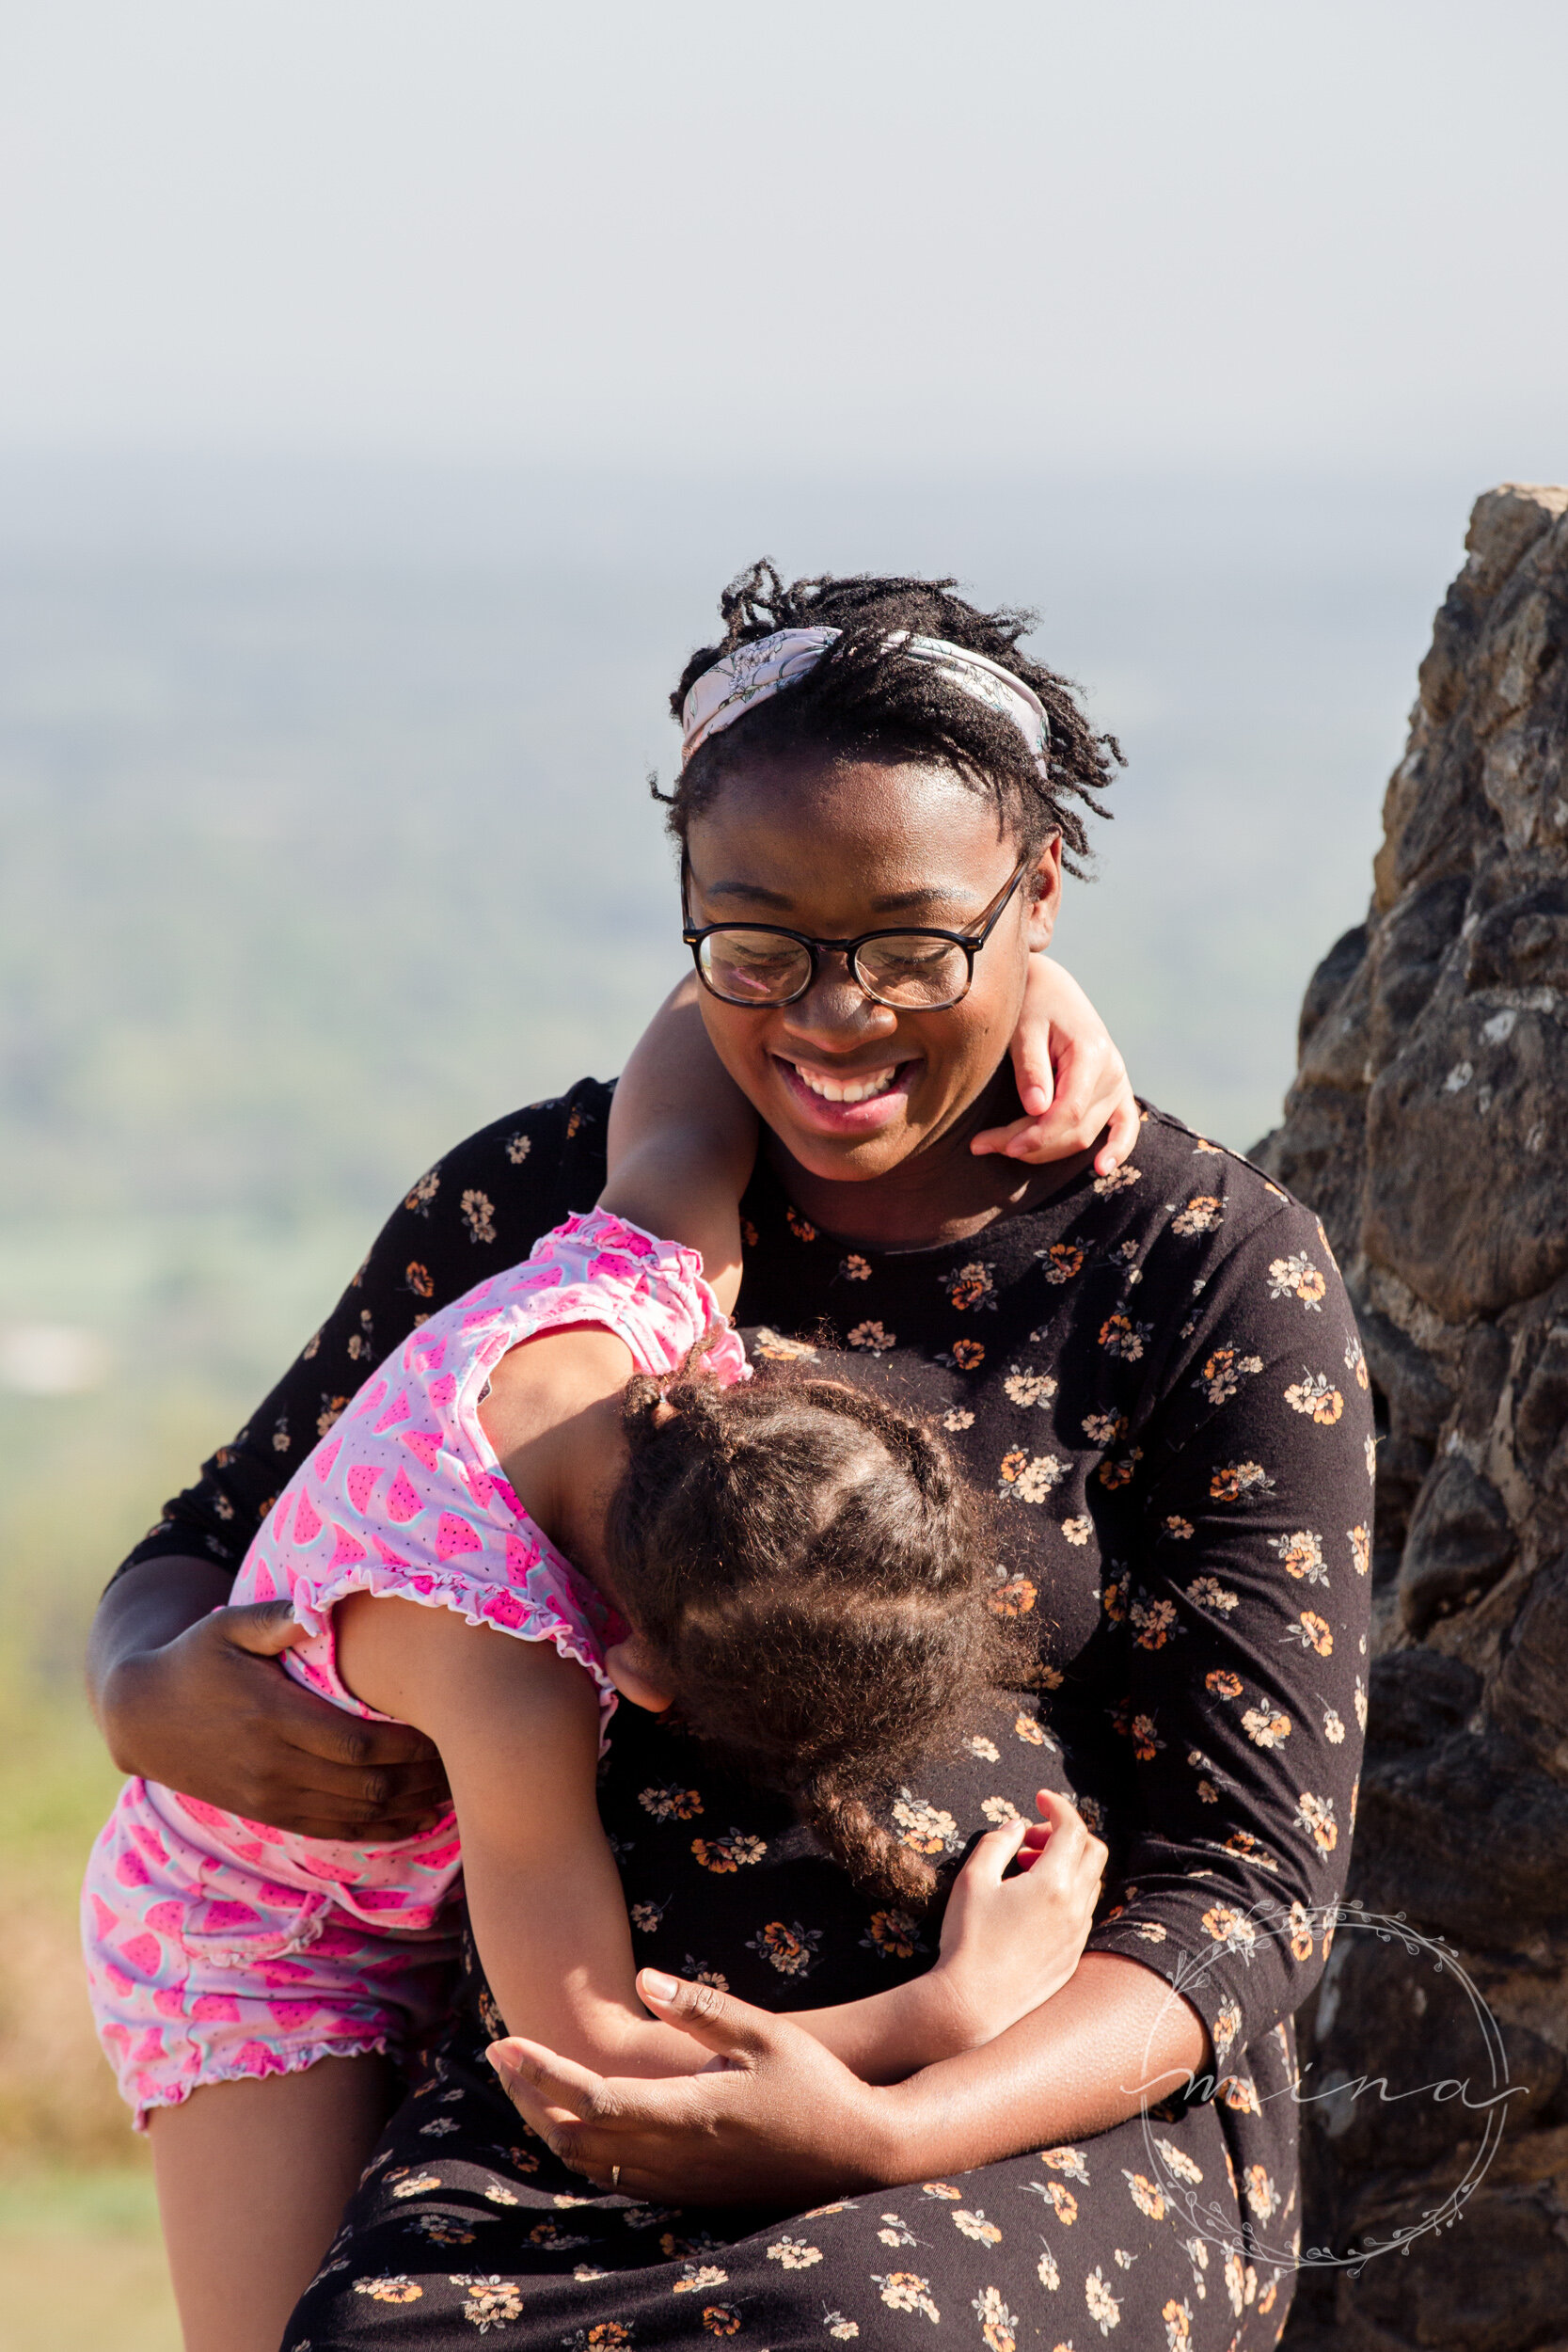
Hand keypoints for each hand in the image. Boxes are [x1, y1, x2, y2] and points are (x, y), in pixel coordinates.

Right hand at [94, 1564, 448, 1838]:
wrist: (143, 1717)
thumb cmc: (196, 1660)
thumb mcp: (226, 1627)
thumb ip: (274, 1619)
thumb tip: (315, 1608)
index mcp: (273, 1717)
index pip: (357, 1743)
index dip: (409, 1744)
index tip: (450, 1725)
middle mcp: (275, 1765)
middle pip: (367, 1784)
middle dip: (423, 1776)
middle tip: (470, 1755)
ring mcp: (272, 1796)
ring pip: (357, 1814)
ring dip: (411, 1806)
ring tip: (457, 1787)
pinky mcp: (270, 1812)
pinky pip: (334, 1831)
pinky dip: (381, 1829)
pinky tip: (417, 1818)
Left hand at [488, 1976, 897, 2206]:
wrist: (859, 2154)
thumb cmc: (815, 2084)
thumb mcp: (764, 2032)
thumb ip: (701, 2009)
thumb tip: (643, 1983)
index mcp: (687, 2113)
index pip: (590, 2098)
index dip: (541, 2073)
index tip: (507, 2043)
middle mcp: (674, 2157)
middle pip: (573, 2137)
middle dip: (530, 2096)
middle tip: (504, 2055)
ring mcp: (680, 2183)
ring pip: (589, 2164)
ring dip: (550, 2122)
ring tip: (530, 2080)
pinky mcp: (689, 2194)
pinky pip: (615, 2177)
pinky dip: (582, 2146)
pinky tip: (580, 2115)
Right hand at [929, 1790, 1107, 2048]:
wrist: (971, 2004)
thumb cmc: (968, 1939)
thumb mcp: (973, 1880)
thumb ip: (997, 1843)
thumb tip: (1017, 1826)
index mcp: (1054, 1884)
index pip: (1073, 1829)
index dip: (1057, 1806)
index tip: (1039, 1798)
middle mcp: (1076, 1909)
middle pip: (1094, 1852)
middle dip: (1066, 1834)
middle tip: (1029, 1839)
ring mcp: (1078, 1936)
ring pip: (1090, 1883)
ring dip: (1066, 1865)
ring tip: (1024, 1870)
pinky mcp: (1072, 1957)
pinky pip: (1082, 1912)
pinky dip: (1066, 1893)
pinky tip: (1031, 1903)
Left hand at [971, 954, 1138, 1174]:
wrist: (1049, 986)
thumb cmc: (1031, 1002)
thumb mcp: (1023, 1028)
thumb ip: (1030, 1068)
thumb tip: (1037, 1110)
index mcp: (1091, 1053)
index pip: (1068, 1111)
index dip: (1035, 1135)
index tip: (1000, 1145)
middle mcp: (1112, 1070)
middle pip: (1075, 1129)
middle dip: (1030, 1145)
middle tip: (983, 1145)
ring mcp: (1118, 1082)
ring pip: (1087, 1135)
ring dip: (1047, 1149)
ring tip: (1003, 1147)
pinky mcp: (1116, 1089)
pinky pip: (1126, 1126)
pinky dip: (1116, 1149)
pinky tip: (1100, 1168)